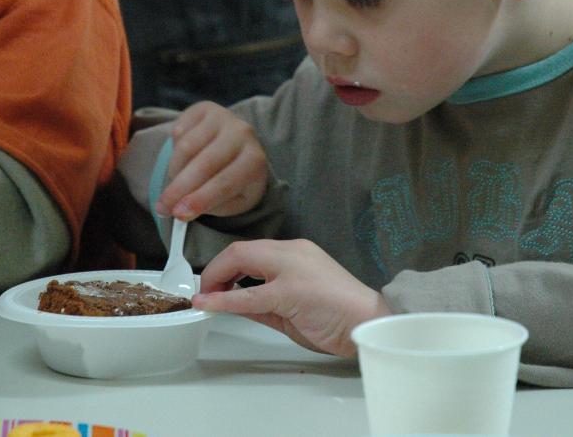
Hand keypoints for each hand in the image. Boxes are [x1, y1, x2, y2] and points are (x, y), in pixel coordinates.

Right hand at [155, 101, 268, 218]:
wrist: (238, 148)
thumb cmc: (235, 180)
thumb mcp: (233, 200)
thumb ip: (210, 206)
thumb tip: (180, 209)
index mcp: (255, 161)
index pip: (225, 182)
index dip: (200, 198)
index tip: (179, 214)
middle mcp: (243, 134)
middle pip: (204, 163)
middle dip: (179, 189)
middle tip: (162, 209)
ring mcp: (224, 118)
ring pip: (186, 147)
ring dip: (174, 172)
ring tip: (174, 186)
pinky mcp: (205, 108)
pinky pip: (178, 130)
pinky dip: (173, 150)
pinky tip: (182, 161)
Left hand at [193, 239, 391, 356]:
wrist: (368, 323)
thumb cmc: (338, 316)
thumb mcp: (293, 305)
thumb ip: (262, 301)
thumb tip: (232, 303)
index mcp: (296, 252)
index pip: (251, 250)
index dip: (224, 266)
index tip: (212, 285)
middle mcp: (293, 252)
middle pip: (241, 250)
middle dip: (215, 270)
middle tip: (204, 291)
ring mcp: (292, 268)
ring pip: (242, 260)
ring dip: (217, 278)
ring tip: (206, 297)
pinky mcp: (291, 291)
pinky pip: (248, 294)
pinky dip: (223, 299)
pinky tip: (208, 304)